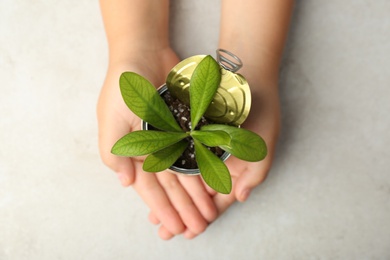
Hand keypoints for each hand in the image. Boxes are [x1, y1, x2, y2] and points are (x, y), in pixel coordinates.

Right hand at [97, 49, 218, 238]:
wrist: (143, 55)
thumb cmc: (123, 86)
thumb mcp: (111, 119)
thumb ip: (114, 152)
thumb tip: (124, 183)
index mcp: (134, 153)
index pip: (150, 189)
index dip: (163, 210)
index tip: (175, 229)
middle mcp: (154, 151)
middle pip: (171, 187)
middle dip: (183, 209)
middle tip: (198, 228)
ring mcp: (171, 140)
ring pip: (187, 175)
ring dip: (196, 197)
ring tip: (208, 215)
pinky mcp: (186, 129)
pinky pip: (198, 155)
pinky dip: (205, 172)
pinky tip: (213, 187)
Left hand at [150, 83, 280, 237]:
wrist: (250, 80)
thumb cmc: (261, 115)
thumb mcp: (263, 149)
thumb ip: (254, 176)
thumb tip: (240, 198)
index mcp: (236, 174)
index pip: (216, 203)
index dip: (202, 220)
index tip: (186, 234)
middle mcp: (219, 166)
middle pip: (197, 197)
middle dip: (181, 213)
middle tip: (161, 229)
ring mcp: (206, 152)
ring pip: (185, 181)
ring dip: (172, 198)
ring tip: (154, 213)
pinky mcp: (194, 137)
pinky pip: (179, 158)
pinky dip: (169, 172)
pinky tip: (156, 180)